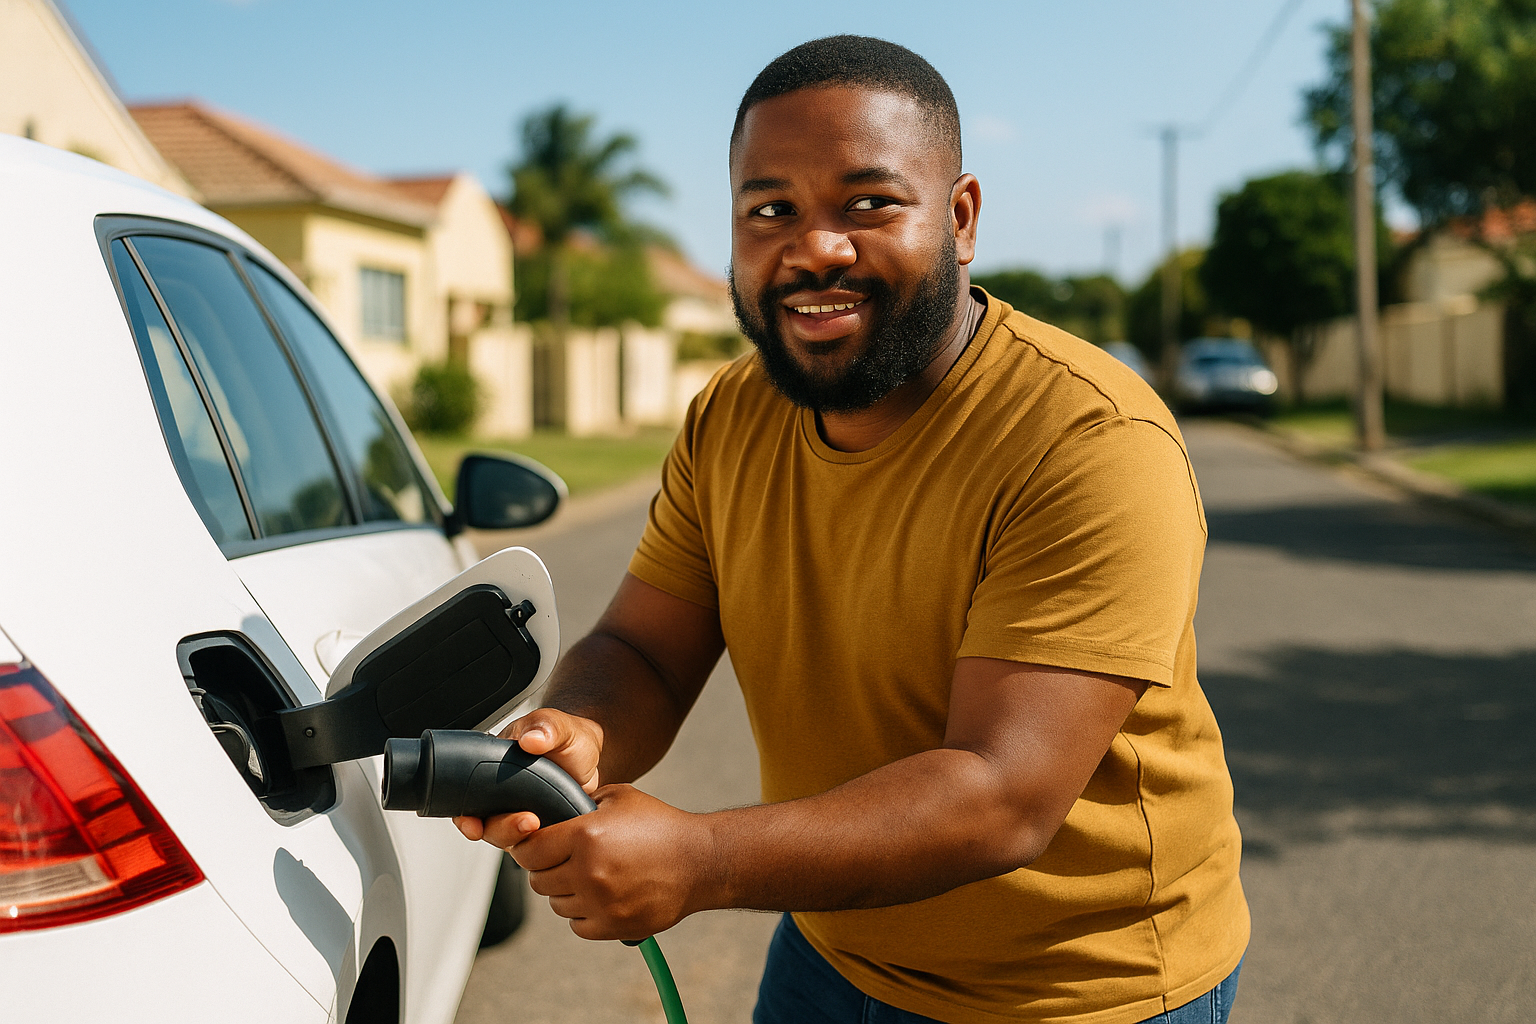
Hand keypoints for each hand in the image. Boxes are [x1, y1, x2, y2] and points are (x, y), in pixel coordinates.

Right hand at [453, 708, 603, 842]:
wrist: (592, 757)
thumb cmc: (570, 738)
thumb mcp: (559, 726)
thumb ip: (546, 728)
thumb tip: (530, 738)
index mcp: (495, 766)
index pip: (467, 797)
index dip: (466, 816)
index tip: (474, 823)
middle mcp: (500, 794)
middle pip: (486, 824)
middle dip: (500, 829)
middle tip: (526, 821)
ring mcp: (517, 813)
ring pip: (506, 838)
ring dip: (517, 837)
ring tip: (537, 824)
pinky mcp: (538, 829)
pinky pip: (529, 844)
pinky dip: (537, 844)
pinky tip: (551, 837)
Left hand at [511, 784, 714, 940]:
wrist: (700, 861)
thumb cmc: (660, 825)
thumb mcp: (619, 797)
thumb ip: (581, 803)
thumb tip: (550, 814)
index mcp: (586, 835)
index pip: (530, 850)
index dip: (528, 847)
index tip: (535, 846)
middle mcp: (588, 871)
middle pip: (539, 880)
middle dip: (546, 869)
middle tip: (563, 861)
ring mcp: (601, 902)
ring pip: (556, 904)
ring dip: (565, 892)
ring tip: (587, 877)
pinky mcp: (613, 926)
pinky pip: (577, 925)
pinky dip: (582, 914)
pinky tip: (598, 897)